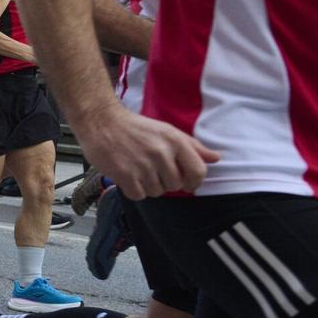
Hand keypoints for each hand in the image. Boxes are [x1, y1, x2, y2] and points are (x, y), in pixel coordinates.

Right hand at [77, 102, 218, 198]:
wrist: (101, 121)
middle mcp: (161, 153)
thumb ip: (192, 146)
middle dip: (165, 182)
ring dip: (148, 186)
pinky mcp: (125, 175)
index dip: (194, 182)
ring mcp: (143, 165)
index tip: (186, 183)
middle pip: (175, 185)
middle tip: (152, 170)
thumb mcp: (167, 131)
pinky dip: (133, 189)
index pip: (198, 171)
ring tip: (137, 170)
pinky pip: (139, 195)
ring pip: (156, 192)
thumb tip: (216, 158)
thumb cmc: (135, 127)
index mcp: (175, 141)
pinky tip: (127, 176)